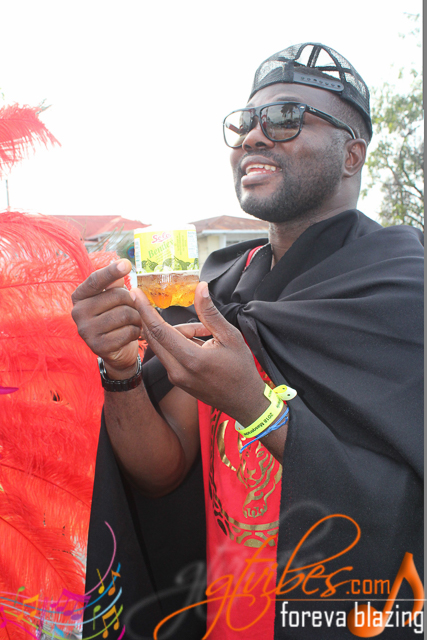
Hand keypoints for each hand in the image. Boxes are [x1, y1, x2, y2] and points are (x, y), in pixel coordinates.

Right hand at [71, 260, 141, 377]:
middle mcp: (78, 312)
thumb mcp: (112, 298)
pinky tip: (132, 333)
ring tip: (135, 321)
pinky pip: (128, 332)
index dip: (112, 271)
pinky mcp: (98, 346)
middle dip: (133, 302)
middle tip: (134, 309)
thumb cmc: (114, 317)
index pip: (96, 280)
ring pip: (125, 314)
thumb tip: (120, 264)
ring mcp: (86, 331)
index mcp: (79, 296)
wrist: (114, 349)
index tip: (127, 264)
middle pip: (118, 297)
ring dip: (137, 318)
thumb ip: (114, 283)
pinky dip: (136, 331)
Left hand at [130, 281, 269, 426]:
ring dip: (174, 332)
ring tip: (205, 332)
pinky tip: (201, 342)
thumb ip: (210, 313)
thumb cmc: (242, 370)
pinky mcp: (177, 381)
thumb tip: (200, 288)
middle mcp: (178, 371)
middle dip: (150, 317)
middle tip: (145, 298)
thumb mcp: (231, 337)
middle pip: (154, 337)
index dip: (145, 310)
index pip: (160, 330)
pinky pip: (169, 355)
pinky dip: (178, 343)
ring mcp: (176, 378)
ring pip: (163, 345)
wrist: (245, 403)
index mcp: (192, 359)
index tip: (135, 293)